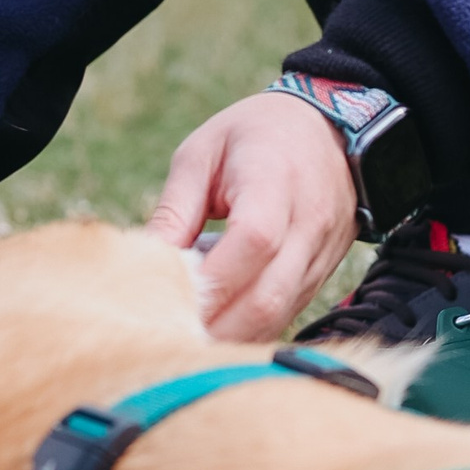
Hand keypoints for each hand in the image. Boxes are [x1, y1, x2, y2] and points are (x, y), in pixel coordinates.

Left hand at [148, 90, 355, 340]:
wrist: (327, 131)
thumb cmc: (253, 135)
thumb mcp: (201, 154)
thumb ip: (174, 211)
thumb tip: (143, 265)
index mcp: (275, 182)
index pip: (252, 242)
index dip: (210, 281)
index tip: (166, 300)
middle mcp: (308, 224)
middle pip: (267, 296)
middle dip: (215, 326)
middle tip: (167, 338)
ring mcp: (322, 253)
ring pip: (279, 315)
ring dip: (231, 336)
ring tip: (187, 337)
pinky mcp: (323, 272)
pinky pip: (288, 312)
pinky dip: (250, 328)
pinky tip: (219, 324)